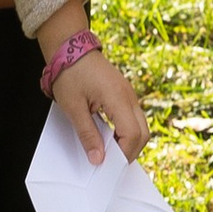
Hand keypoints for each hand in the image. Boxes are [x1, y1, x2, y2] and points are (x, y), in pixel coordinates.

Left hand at [52, 42, 145, 167]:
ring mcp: (128, 94)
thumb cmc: (69, 73)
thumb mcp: (73, 107)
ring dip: (129, 141)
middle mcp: (128, 96)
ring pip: (141, 125)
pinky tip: (109, 136)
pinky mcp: (124, 93)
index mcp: (117, 98)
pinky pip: (133, 117)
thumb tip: (98, 159)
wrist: (70, 46)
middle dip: (130, 151)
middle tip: (111, 162)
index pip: (132, 134)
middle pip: (143, 132)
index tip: (108, 165)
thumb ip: (87, 135)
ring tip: (109, 151)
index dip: (123, 153)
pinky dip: (126, 131)